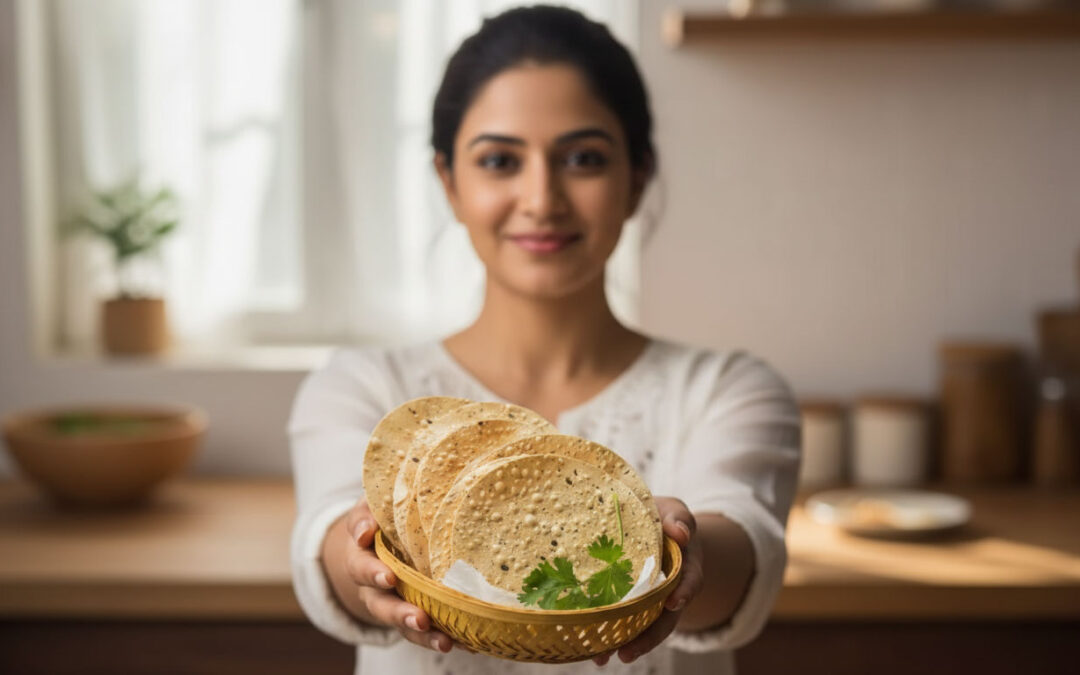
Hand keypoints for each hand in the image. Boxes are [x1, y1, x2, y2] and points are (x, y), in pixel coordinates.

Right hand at [336, 498, 458, 652]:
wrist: (376, 538)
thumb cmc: (381, 515)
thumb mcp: (373, 505)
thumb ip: (369, 510)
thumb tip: (367, 528)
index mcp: (361, 557)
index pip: (361, 566)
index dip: (373, 572)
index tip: (390, 577)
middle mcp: (373, 586)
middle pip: (381, 605)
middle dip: (399, 613)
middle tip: (419, 618)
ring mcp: (393, 601)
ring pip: (402, 624)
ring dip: (422, 635)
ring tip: (444, 642)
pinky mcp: (412, 611)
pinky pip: (423, 629)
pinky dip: (441, 637)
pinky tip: (463, 643)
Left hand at [593, 497, 702, 665]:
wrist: (650, 525)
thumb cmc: (663, 517)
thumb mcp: (674, 510)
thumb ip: (678, 518)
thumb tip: (680, 533)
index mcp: (686, 566)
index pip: (690, 580)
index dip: (684, 592)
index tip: (673, 602)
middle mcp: (671, 590)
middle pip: (665, 618)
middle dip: (647, 638)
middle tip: (627, 653)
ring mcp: (651, 599)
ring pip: (642, 626)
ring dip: (624, 643)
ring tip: (602, 658)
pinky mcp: (630, 602)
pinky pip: (623, 620)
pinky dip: (609, 634)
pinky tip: (591, 648)